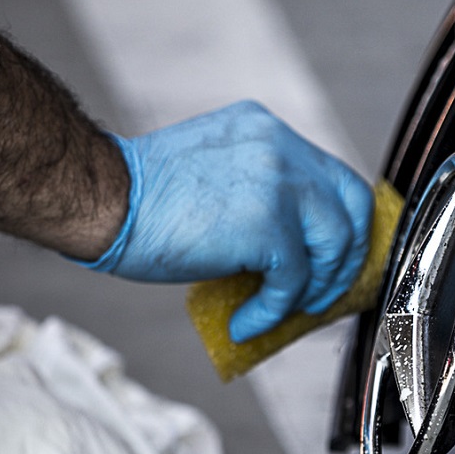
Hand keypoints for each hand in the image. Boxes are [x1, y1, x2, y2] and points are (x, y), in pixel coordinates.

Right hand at [87, 102, 373, 342]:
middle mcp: (280, 147)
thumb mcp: (217, 179)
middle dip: (347, 257)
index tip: (334, 258)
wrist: (102, 199)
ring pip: (334, 245)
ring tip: (280, 310)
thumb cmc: (142, 199)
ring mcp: (279, 182)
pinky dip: (275, 310)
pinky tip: (246, 322)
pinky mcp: (269, 224)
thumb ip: (261, 197)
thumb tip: (293, 251)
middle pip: (352, 204)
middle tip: (323, 292)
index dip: (343, 223)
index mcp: (267, 131)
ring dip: (315, 289)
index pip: (333, 176)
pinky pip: (295, 280)